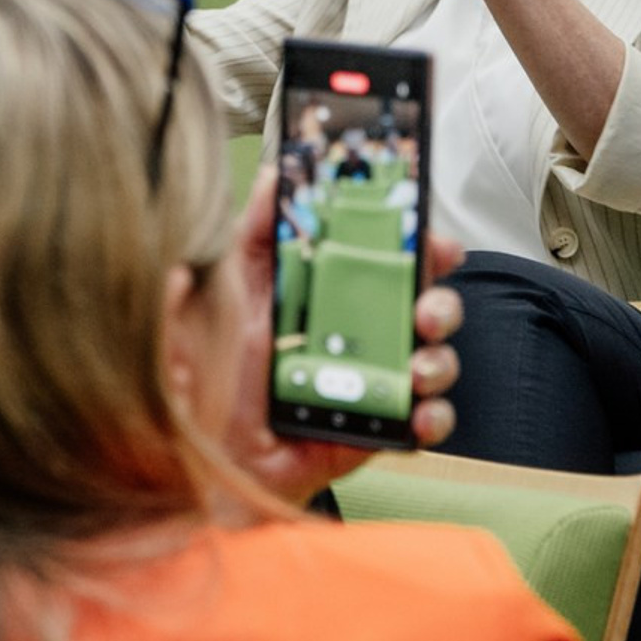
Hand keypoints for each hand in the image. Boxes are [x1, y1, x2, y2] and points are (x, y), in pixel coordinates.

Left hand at [219, 162, 462, 502]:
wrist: (200, 463)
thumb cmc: (210, 375)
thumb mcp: (224, 291)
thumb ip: (249, 234)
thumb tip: (272, 176)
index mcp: (326, 296)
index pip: (387, 260)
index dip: (419, 245)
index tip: (433, 239)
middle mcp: (356, 337)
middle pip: (424, 304)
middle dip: (440, 300)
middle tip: (425, 311)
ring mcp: (371, 384)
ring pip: (434, 359)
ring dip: (439, 359)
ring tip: (416, 370)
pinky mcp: (376, 431)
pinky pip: (424, 421)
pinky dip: (433, 416)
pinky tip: (416, 415)